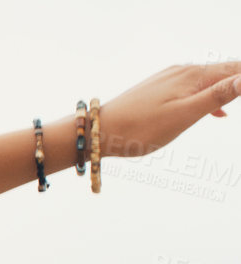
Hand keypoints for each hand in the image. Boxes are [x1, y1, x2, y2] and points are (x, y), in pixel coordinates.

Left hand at [96, 62, 240, 157]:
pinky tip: (219, 113)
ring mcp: (169, 78)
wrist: (98, 131)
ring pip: (211, 78)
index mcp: (194, 76)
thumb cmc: (139, 129)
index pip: (236, 71)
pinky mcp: (159, 88)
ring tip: (237, 98)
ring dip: (231, 87)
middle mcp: (183, 71)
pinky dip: (212, 95)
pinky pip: (195, 87)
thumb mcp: (184, 115)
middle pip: (226, 71)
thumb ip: (217, 96)